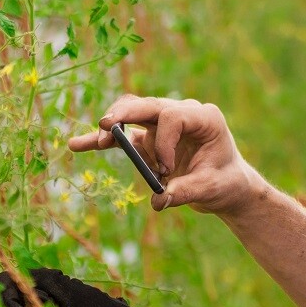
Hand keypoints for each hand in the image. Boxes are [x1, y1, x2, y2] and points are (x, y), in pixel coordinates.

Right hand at [68, 95, 266, 214]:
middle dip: (124, 116)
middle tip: (105, 128)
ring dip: (112, 129)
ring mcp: (165, 123)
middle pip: (147, 105)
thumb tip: (159, 201)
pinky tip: (78, 144)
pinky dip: (104, 141)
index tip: (166, 170)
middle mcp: (183, 113)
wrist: (227, 185)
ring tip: (92, 142)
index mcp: (203, 117)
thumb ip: (186, 192)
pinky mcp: (152, 137)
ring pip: (131, 115)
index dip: (163, 143)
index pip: (172, 116)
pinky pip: (124, 136)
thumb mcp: (211, 189)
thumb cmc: (226, 182)